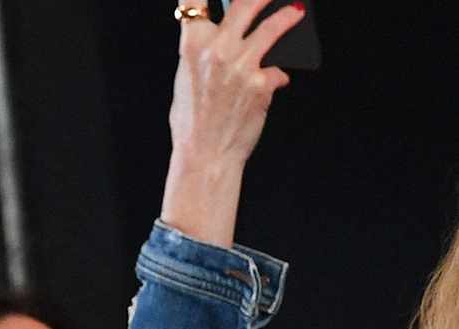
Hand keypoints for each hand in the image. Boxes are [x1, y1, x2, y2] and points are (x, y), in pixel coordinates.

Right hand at [160, 0, 303, 244]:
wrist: (205, 158)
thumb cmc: (192, 126)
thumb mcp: (187, 82)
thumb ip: (202, 54)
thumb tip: (222, 38)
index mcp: (192, 48)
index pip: (193, 3)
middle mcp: (218, 50)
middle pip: (246, 2)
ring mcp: (242, 65)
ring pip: (274, 25)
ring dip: (288, 15)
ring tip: (296, 11)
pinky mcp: (263, 83)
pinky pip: (278, 69)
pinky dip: (278, 74)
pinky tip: (275, 81)